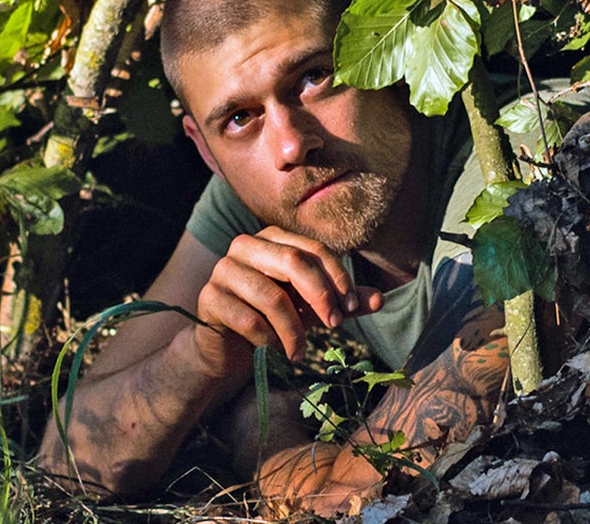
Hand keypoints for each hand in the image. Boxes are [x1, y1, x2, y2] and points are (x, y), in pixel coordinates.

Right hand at [191, 226, 383, 376]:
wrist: (227, 347)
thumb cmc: (274, 319)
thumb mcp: (313, 309)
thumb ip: (343, 301)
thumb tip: (380, 298)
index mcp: (273, 238)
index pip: (313, 249)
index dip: (337, 277)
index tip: (351, 308)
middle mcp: (246, 245)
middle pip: (293, 261)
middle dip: (320, 296)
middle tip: (334, 326)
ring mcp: (224, 270)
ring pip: (271, 295)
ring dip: (293, 330)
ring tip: (300, 351)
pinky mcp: (209, 298)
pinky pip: (248, 319)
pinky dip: (268, 340)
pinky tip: (273, 351)